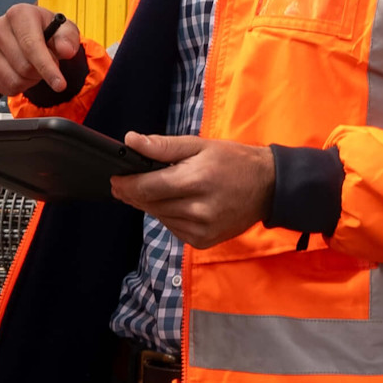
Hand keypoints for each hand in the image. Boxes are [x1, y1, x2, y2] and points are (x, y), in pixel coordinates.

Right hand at [0, 4, 79, 95]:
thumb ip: (68, 38)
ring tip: (33, 67)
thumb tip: (65, 50)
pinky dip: (17, 87)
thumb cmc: (49, 32)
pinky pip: (3, 87)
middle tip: (46, 63)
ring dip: (30, 81)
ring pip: (14, 80)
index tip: (60, 85)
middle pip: (24, 67)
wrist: (32, 35)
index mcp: (19, 14)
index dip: (47, 68)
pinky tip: (21, 74)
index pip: (31, 46)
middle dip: (41, 73)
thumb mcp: (65, 30)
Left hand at [108, 134, 275, 248]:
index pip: (147, 188)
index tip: (115, 179)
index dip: (126, 184)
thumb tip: (131, 141)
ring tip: (160, 189)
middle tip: (126, 183)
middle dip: (134, 194)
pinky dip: (169, 216)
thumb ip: (162, 146)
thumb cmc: (232, 161)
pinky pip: (173, 229)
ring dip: (152, 204)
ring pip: (159, 218)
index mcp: (196, 181)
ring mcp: (201, 230)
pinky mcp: (204, 241)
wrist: (267, 188)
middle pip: (150, 205)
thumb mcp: (198, 145)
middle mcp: (198, 210)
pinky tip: (179, 204)